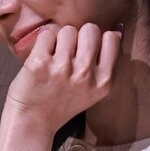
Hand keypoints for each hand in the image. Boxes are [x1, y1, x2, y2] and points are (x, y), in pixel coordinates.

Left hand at [4, 23, 121, 135]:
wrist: (33, 121)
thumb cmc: (62, 103)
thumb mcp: (93, 89)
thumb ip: (106, 63)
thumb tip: (116, 31)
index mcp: (104, 81)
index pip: (110, 38)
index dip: (97, 41)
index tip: (86, 53)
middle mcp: (86, 75)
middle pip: (90, 29)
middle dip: (79, 37)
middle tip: (69, 54)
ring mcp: (63, 68)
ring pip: (68, 30)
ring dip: (60, 39)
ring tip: (54, 58)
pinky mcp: (40, 63)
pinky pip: (47, 34)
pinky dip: (43, 42)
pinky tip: (42, 58)